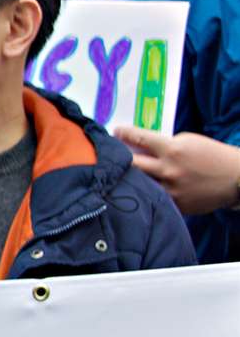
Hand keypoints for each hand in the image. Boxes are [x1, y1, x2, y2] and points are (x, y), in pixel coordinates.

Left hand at [114, 127, 239, 214]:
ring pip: (138, 184)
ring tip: (118, 175)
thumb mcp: (188, 141)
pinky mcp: (175, 205)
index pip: (139, 138)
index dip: (124, 134)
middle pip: (131, 163)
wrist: (235, 178)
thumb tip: (138, 146)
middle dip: (118, 158)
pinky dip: (145, 193)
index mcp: (172, 149)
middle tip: (109, 155)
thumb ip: (163, 144)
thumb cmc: (212, 156)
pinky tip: (138, 191)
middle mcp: (168, 170)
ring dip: (128, 178)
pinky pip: (153, 199)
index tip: (115, 132)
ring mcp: (170, 190)